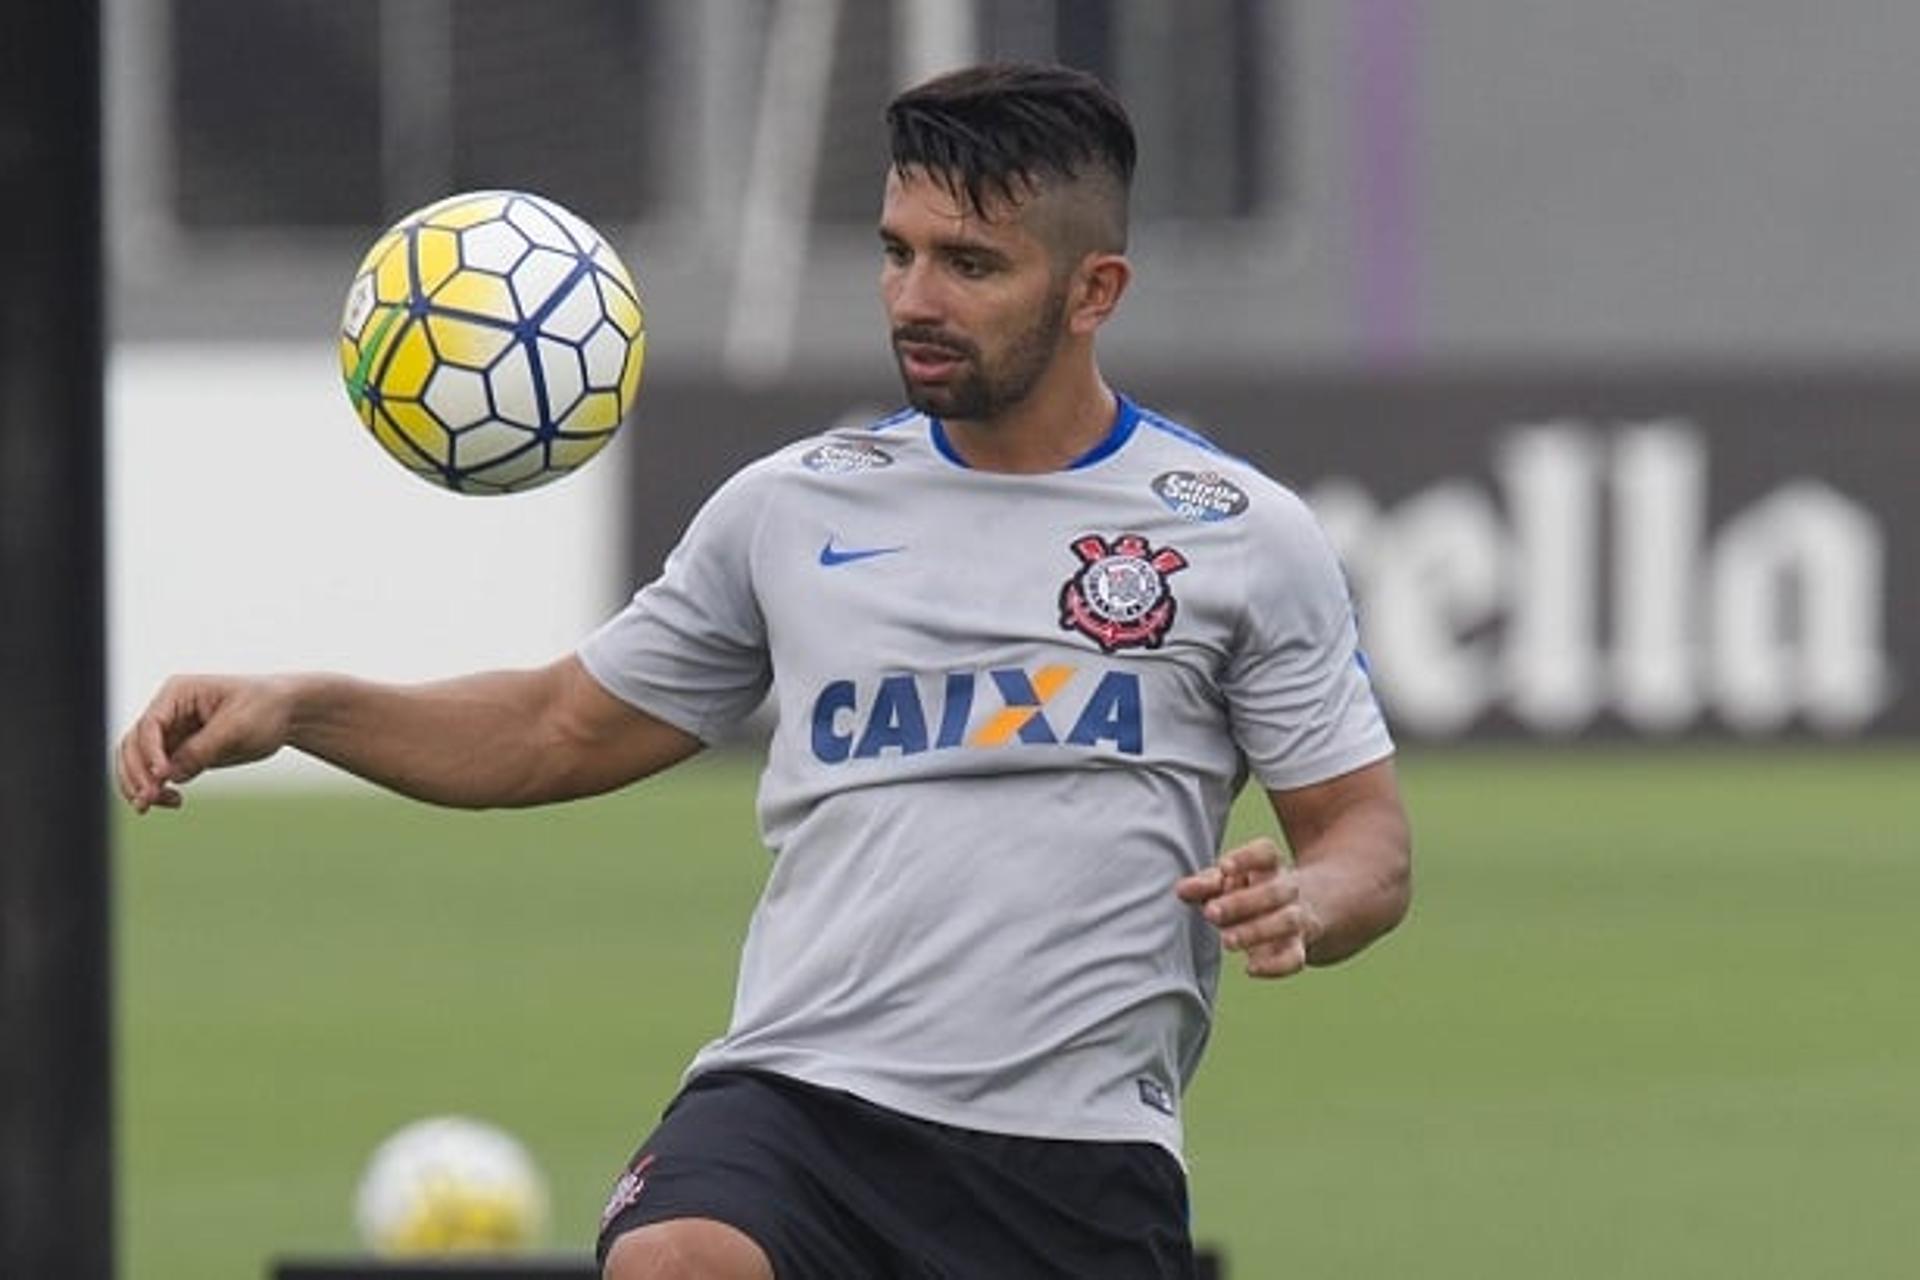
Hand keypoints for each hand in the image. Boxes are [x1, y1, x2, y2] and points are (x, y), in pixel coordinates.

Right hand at [116, 674, 295, 812]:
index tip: (162, 776)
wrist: (288, 713)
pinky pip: (157, 774)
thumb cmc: (265, 708)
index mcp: (178, 693)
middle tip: (147, 800)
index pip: (150, 725)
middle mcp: (168, 712)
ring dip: (139, 785)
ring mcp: (172, 733)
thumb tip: (171, 774)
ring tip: (151, 805)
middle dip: (136, 773)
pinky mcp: (181, 753)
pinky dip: (156, 789)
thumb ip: (202, 749)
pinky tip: (173, 801)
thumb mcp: (237, 727)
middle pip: (133, 745)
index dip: (149, 753)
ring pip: (138, 762)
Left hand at [1174, 837, 1320, 977]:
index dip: (1246, 858)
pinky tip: (1250, 968)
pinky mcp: (1297, 947)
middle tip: (1211, 912)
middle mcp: (1287, 889)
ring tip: (1226, 940)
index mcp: (1269, 865)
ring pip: (1286, 921)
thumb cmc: (1246, 892)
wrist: (1297, 910)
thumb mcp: (1225, 883)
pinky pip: (1295, 958)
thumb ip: (1204, 884)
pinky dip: (1274, 966)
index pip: (1266, 853)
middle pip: (1274, 891)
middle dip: (1242, 903)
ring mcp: (1297, 918)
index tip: (1223, 867)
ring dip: (1255, 931)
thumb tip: (1181, 890)